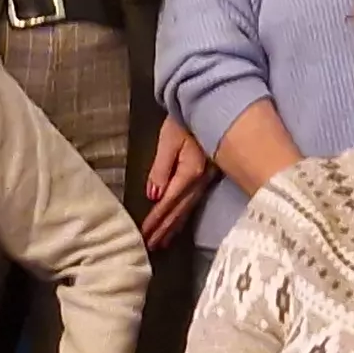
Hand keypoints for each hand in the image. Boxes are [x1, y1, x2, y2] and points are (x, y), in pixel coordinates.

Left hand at [139, 118, 215, 249]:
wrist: (208, 106)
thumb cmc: (185, 120)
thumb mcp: (168, 141)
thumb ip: (160, 169)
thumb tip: (154, 195)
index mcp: (189, 172)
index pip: (168, 202)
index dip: (156, 220)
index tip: (145, 234)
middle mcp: (200, 180)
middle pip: (179, 211)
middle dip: (164, 229)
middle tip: (151, 246)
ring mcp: (206, 180)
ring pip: (187, 209)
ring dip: (173, 227)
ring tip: (162, 242)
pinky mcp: (207, 176)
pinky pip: (193, 202)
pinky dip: (184, 216)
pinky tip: (179, 223)